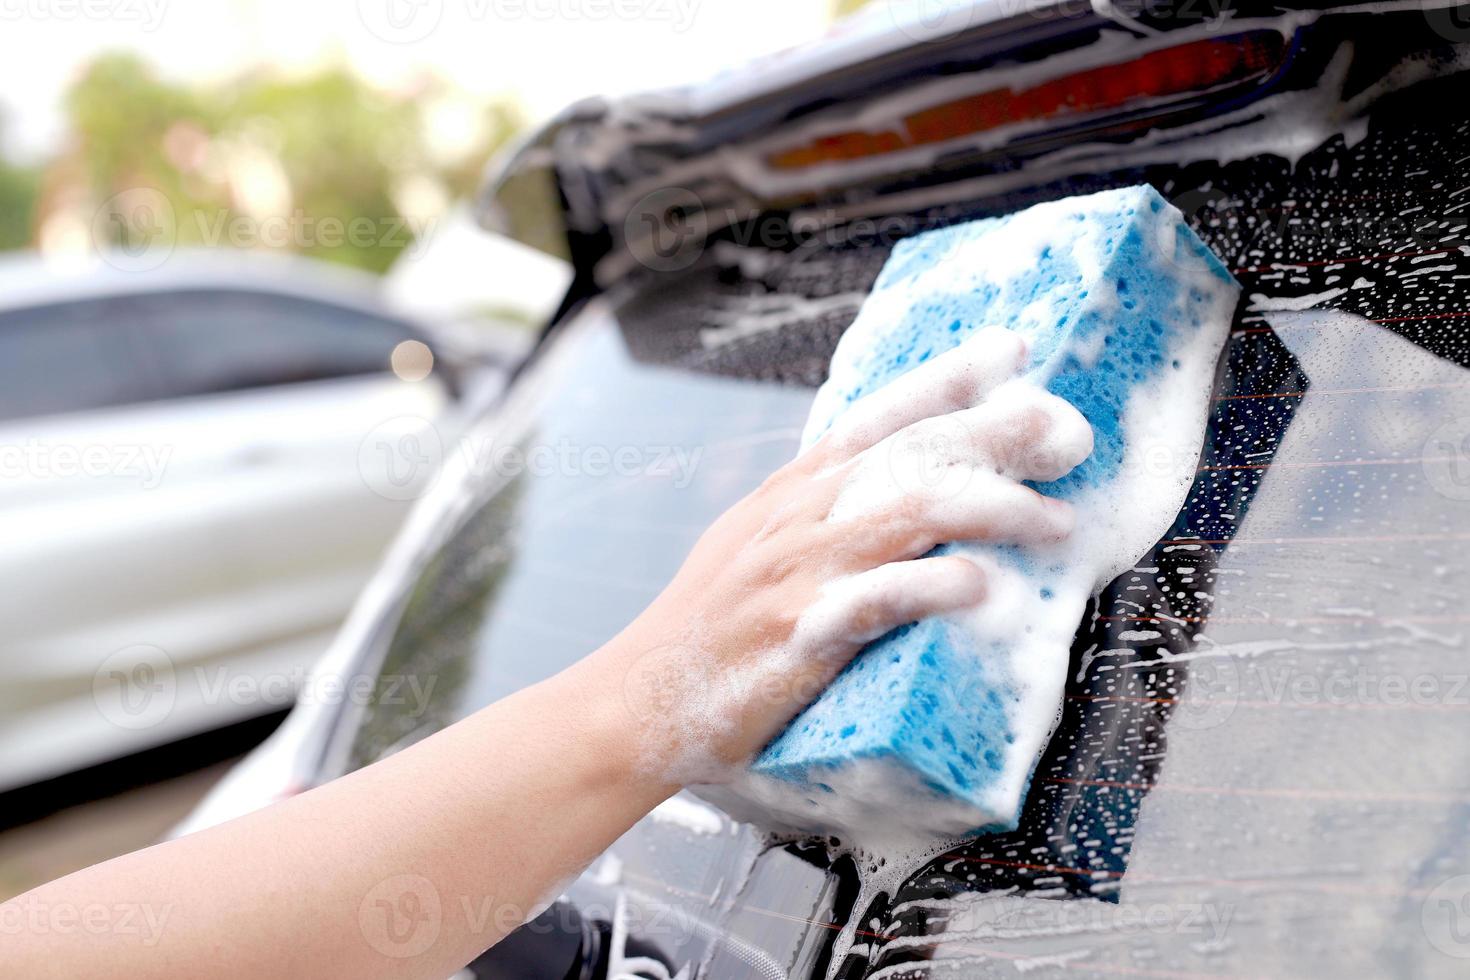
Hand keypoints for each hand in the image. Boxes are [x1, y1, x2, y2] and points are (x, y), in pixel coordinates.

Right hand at [601, 326, 1093, 783]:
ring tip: (1055, 520)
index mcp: (793, 490)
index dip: (947, 378)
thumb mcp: (758, 542)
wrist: (637, 700)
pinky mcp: (797, 637)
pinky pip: (874, 601)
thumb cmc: (709, 626)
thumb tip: (900, 484)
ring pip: (905, 512)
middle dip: (994, 431)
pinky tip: (982, 586)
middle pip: (909, 453)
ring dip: (990, 507)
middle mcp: (799, 517)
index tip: (1014, 349)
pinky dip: (931, 586)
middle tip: (1068, 428)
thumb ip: (821, 509)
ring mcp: (798, 573)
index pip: (877, 416)